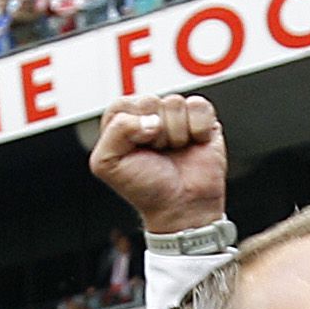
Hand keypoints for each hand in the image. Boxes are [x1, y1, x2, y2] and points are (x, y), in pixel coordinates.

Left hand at [88, 94, 229, 235]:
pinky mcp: (202, 120)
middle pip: (150, 100)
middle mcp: (149, 116)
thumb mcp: (107, 163)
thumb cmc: (147, 189)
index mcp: (123, 122)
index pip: (123, 104)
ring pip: (175, 103)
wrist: (182, 208)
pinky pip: (199, 106)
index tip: (138, 147)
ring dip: (176, 134)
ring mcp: (176, 117)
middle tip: (158, 153)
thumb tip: (150, 120)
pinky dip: (198, 129)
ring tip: (175, 151)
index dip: (132, 126)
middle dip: (155, 132)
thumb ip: (115, 130)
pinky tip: (193, 144)